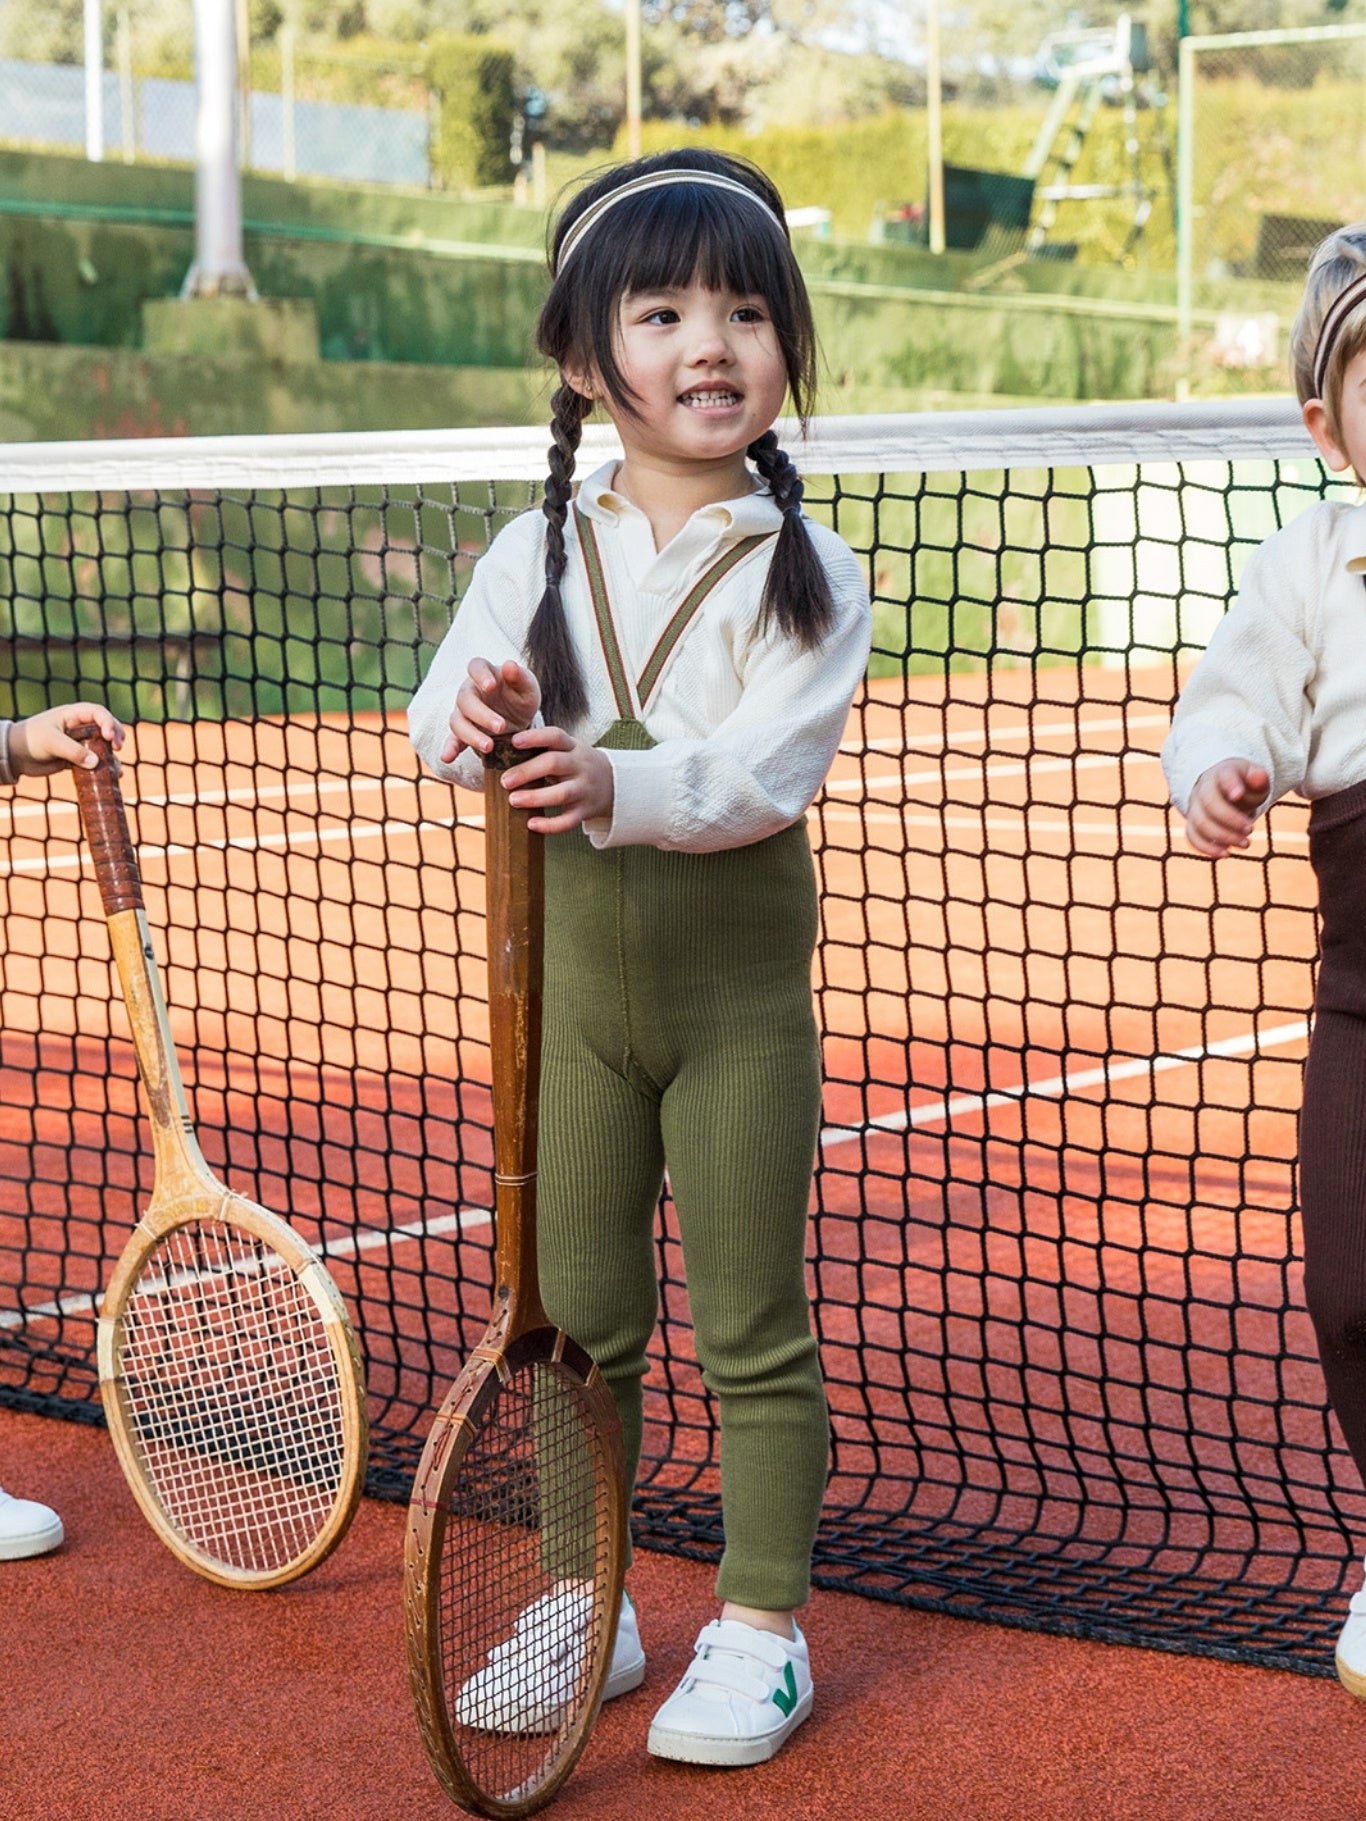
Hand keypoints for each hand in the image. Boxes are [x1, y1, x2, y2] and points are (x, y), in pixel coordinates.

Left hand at [9, 702, 124, 777]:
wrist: (15, 755)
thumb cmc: (31, 740)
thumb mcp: (51, 742)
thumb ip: (74, 752)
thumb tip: (96, 763)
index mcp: (73, 715)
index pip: (98, 713)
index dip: (108, 723)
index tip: (110, 738)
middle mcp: (81, 727)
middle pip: (107, 728)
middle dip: (116, 737)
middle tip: (118, 748)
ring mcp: (81, 743)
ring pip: (104, 748)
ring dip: (114, 758)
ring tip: (117, 770)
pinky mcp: (78, 758)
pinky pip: (97, 762)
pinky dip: (106, 769)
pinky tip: (113, 777)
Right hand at [440, 657, 541, 761]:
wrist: (518, 717)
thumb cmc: (522, 695)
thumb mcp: (528, 686)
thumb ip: (520, 676)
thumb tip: (509, 665)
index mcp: (484, 672)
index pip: (476, 667)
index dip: (480, 675)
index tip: (490, 686)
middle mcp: (468, 690)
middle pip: (465, 699)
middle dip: (481, 714)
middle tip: (501, 727)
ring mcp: (463, 712)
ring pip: (457, 721)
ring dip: (471, 735)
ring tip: (489, 747)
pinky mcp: (462, 731)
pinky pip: (452, 739)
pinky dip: (449, 749)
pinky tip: (447, 758)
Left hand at [502, 726, 613, 834]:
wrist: (615, 784)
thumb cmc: (577, 765)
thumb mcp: (568, 751)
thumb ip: (543, 750)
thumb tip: (501, 751)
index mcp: (573, 747)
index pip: (555, 736)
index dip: (535, 737)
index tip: (514, 741)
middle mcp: (580, 766)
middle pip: (555, 764)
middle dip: (527, 771)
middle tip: (505, 781)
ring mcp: (584, 790)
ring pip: (561, 793)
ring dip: (535, 798)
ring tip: (513, 800)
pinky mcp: (585, 811)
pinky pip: (568, 821)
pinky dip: (549, 825)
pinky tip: (531, 825)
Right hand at [1184, 759, 1270, 856]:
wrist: (1227, 793)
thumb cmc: (1245, 786)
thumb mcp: (1257, 780)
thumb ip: (1259, 779)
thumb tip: (1258, 777)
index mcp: (1221, 774)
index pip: (1222, 777)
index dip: (1229, 785)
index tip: (1239, 794)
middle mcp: (1202, 790)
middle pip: (1209, 805)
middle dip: (1230, 820)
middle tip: (1250, 830)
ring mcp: (1195, 808)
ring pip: (1200, 824)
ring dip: (1223, 837)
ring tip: (1246, 844)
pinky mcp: (1193, 825)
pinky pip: (1192, 837)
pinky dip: (1207, 848)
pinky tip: (1226, 854)